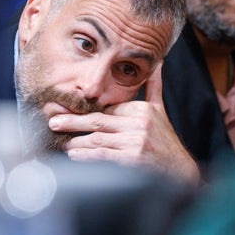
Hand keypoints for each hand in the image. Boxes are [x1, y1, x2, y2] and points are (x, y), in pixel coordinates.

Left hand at [48, 64, 200, 184]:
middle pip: (98, 122)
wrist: (180, 171)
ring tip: (63, 143)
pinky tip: (75, 156)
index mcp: (142, 110)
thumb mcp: (160, 111)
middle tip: (54, 122)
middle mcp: (139, 124)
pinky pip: (103, 155)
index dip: (84, 112)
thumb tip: (158, 62)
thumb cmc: (165, 141)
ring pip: (98, 140)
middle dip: (73, 122)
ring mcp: (136, 142)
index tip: (65, 112)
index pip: (107, 109)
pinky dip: (87, 156)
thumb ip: (154, 87)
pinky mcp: (133, 159)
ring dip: (77, 142)